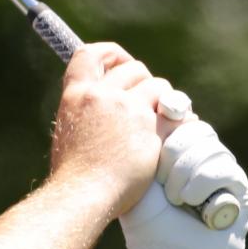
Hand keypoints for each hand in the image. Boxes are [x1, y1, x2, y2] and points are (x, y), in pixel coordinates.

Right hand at [50, 43, 175, 218]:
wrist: (83, 194)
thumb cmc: (74, 174)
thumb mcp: (70, 131)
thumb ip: (88, 112)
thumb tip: (106, 106)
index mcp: (76, 95)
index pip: (91, 53)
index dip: (112, 55)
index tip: (121, 64)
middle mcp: (101, 95)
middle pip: (134, 68)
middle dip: (145, 81)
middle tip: (147, 103)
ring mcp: (127, 109)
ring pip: (158, 85)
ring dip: (162, 100)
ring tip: (157, 122)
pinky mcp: (150, 125)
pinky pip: (173, 110)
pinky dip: (177, 119)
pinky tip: (172, 133)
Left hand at [120, 117, 247, 248]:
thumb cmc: (147, 224)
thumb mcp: (138, 177)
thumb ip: (144, 142)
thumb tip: (154, 101)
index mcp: (176, 151)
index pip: (181, 116)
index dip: (172, 115)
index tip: (163, 116)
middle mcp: (201, 158)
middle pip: (196, 128)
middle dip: (176, 153)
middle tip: (164, 184)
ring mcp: (223, 171)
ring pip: (210, 147)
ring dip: (187, 175)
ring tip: (177, 200)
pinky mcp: (239, 188)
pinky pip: (224, 168)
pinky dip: (203, 185)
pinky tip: (193, 205)